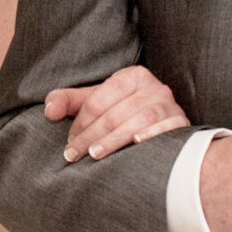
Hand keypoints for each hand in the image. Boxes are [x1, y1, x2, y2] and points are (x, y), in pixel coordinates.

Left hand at [46, 66, 187, 161]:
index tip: (69, 142)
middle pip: (116, 112)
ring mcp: (170, 104)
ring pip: (139, 120)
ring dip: (115, 139)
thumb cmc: (122, 112)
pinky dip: (152, 134)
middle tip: (73, 155)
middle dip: (91, 135)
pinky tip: (137, 143)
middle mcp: (154, 87)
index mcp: (132, 76)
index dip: (80, 121)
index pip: (100, 99)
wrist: (163, 124)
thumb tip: (50, 111)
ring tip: (95, 155)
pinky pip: (167, 127)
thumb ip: (68, 101)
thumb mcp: (95, 101)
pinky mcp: (181, 122)